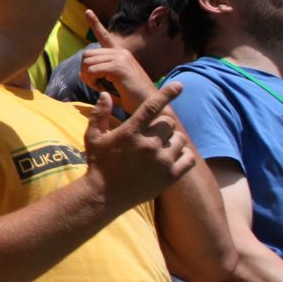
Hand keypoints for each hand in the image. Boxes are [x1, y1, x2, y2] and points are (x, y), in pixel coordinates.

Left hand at [77, 9, 156, 110]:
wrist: (152, 107)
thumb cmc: (133, 99)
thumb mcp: (113, 84)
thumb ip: (99, 75)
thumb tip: (82, 73)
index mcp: (120, 55)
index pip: (104, 36)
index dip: (95, 23)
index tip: (87, 11)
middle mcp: (121, 53)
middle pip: (87, 55)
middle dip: (85, 71)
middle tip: (95, 84)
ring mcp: (121, 58)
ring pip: (87, 62)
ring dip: (88, 78)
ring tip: (101, 87)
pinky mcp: (119, 67)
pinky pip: (92, 70)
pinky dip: (92, 82)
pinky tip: (102, 88)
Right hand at [84, 82, 196, 212]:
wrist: (104, 196)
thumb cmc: (98, 163)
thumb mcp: (93, 137)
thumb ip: (100, 114)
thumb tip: (105, 94)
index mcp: (131, 132)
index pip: (152, 106)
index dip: (167, 93)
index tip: (179, 85)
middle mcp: (148, 144)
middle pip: (169, 123)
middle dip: (162, 126)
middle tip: (153, 134)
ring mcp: (161, 161)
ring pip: (180, 140)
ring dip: (173, 140)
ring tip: (160, 148)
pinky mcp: (171, 176)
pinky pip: (189, 158)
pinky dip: (184, 156)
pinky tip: (172, 158)